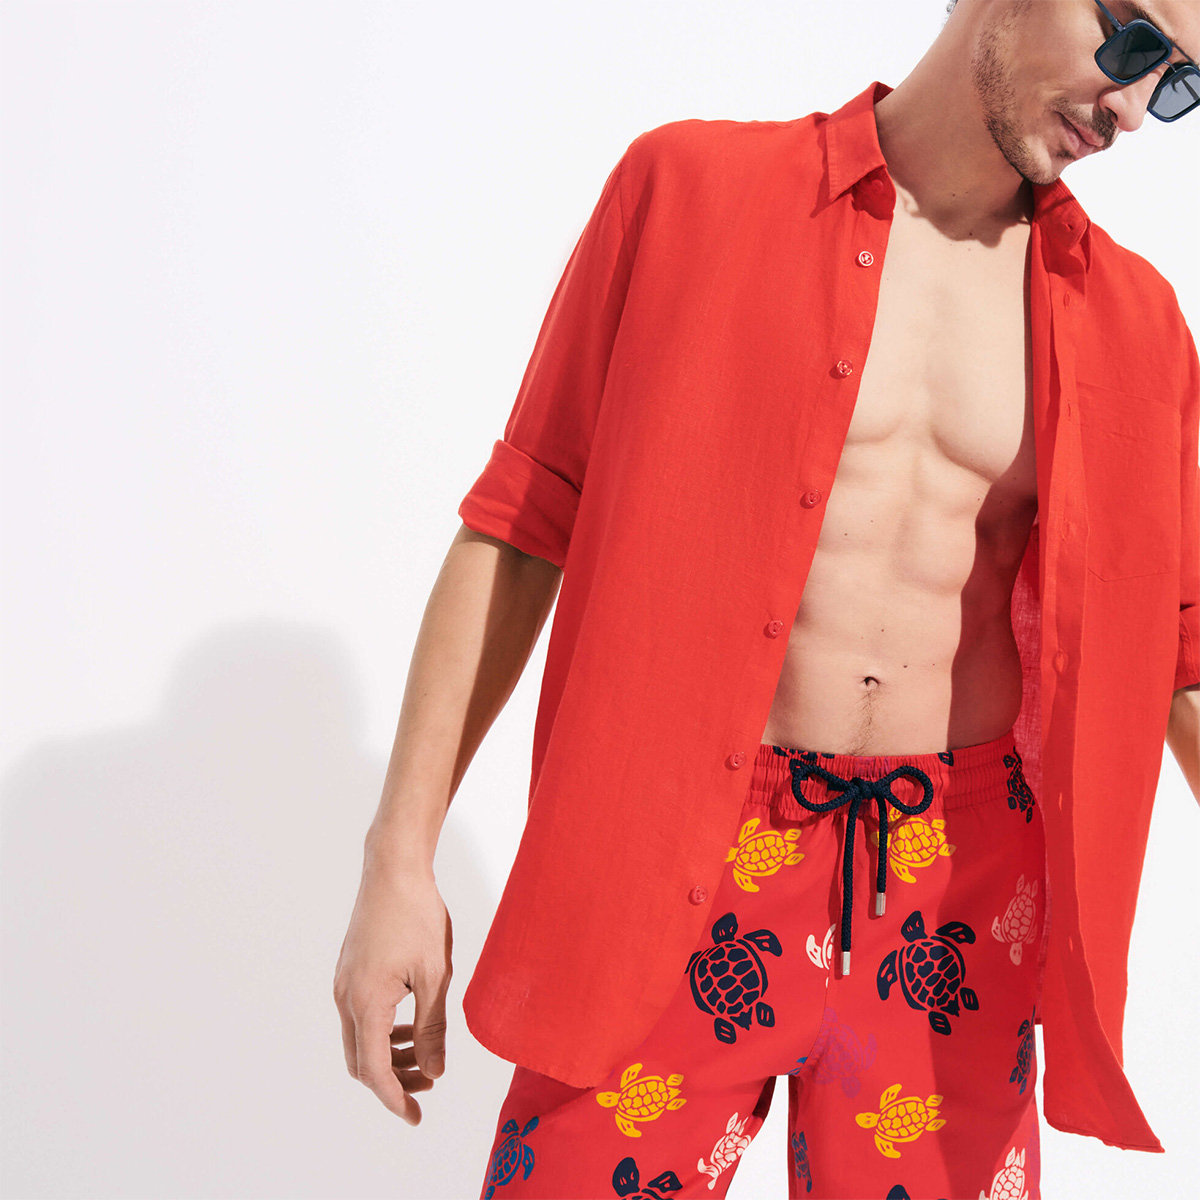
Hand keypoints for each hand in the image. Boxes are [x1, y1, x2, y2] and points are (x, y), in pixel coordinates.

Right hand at [333, 864, 452, 1124]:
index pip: (375, 1070)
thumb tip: (434, 1070)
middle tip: (428, 1086)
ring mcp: (344, 982)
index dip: (395, 1099)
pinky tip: (413, 1023)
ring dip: (390, 1055)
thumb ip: (433, 1027)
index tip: (416, 1117)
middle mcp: (346, 996)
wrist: (393, 868)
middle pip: (362, 1061)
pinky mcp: (350, 970)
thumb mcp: (435, 975)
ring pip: (361, 1038)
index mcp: (366, 1002)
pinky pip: (361, 1015)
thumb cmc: (417, 914)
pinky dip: (384, 1030)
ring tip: (426, 1054)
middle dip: (393, 1081)